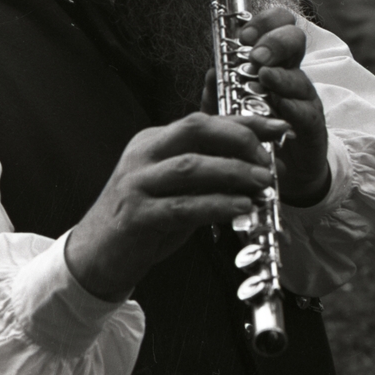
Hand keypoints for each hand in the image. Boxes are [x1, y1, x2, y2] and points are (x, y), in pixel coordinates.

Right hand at [66, 111, 286, 301]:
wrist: (95, 255)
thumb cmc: (141, 219)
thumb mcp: (172, 186)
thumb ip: (204, 168)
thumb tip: (252, 159)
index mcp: (152, 141)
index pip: (203, 120)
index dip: (244, 122)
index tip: (279, 128)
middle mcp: (142, 155)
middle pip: (195, 130)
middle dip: (239, 139)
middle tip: (269, 158)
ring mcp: (136, 184)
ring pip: (191, 166)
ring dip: (234, 172)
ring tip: (264, 183)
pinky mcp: (136, 216)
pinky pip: (182, 206)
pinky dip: (217, 205)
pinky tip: (241, 208)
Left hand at [203, 6, 331, 207]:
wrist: (275, 173)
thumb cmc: (250, 132)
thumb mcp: (227, 110)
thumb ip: (218, 91)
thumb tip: (210, 72)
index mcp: (270, 62)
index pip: (275, 25)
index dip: (263, 22)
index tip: (244, 34)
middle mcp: (289, 74)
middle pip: (295, 39)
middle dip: (275, 41)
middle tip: (256, 56)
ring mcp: (303, 98)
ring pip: (300, 75)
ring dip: (281, 75)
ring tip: (264, 78)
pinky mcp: (312, 125)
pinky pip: (306, 110)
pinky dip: (292, 106)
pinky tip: (281, 106)